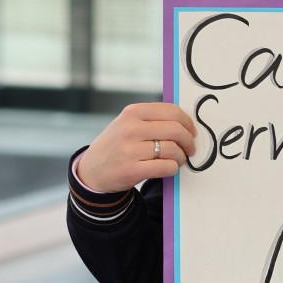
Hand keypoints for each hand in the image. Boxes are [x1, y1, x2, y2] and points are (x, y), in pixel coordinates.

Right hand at [77, 103, 196, 192]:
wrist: (91, 171)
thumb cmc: (117, 146)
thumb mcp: (128, 124)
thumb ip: (153, 119)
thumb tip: (187, 123)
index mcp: (132, 112)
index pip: (172, 111)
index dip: (188, 123)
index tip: (192, 132)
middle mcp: (130, 128)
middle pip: (176, 130)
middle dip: (189, 141)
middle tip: (190, 149)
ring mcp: (129, 150)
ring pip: (173, 150)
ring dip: (181, 157)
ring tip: (177, 159)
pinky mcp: (131, 170)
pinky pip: (167, 167)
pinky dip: (173, 168)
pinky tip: (168, 168)